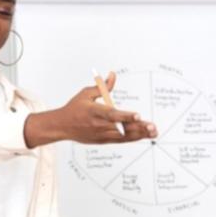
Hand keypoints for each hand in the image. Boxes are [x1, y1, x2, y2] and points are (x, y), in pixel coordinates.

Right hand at [23, 73, 158, 147]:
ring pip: (123, 136)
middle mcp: (99, 125)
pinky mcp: (103, 141)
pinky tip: (144, 135)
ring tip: (153, 132)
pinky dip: (132, 138)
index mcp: (94, 112)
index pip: (112, 114)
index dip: (126, 116)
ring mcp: (101, 135)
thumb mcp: (86, 93)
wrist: (62, 126)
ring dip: (140, 134)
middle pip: (122, 128)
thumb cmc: (74, 108)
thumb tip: (113, 75)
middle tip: (153, 126)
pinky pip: (120, 140)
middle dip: (139, 127)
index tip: (138, 115)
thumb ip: (102, 86)